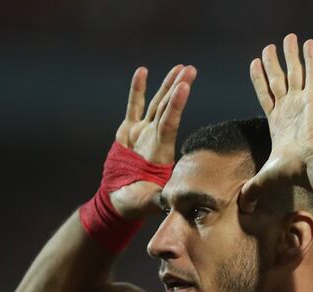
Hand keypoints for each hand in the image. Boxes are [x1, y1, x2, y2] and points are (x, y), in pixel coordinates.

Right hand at [109, 65, 195, 219]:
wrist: (121, 199)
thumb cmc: (136, 202)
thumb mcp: (148, 201)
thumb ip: (159, 198)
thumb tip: (172, 201)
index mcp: (161, 152)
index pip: (170, 123)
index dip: (176, 105)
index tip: (186, 86)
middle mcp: (155, 138)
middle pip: (168, 108)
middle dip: (178, 88)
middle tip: (190, 69)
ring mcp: (143, 132)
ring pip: (157, 104)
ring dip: (167, 86)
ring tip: (180, 67)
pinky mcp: (129, 130)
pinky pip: (134, 107)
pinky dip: (137, 90)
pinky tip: (143, 71)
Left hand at [240, 34, 312, 209]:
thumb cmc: (294, 171)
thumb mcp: (266, 177)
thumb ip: (253, 188)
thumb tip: (242, 208)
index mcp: (279, 123)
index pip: (266, 96)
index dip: (260, 80)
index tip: (255, 64)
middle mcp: (291, 109)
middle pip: (279, 79)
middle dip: (274, 64)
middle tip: (269, 48)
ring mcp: (303, 101)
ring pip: (295, 71)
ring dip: (290, 55)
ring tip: (287, 38)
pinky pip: (312, 72)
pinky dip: (311, 57)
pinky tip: (308, 42)